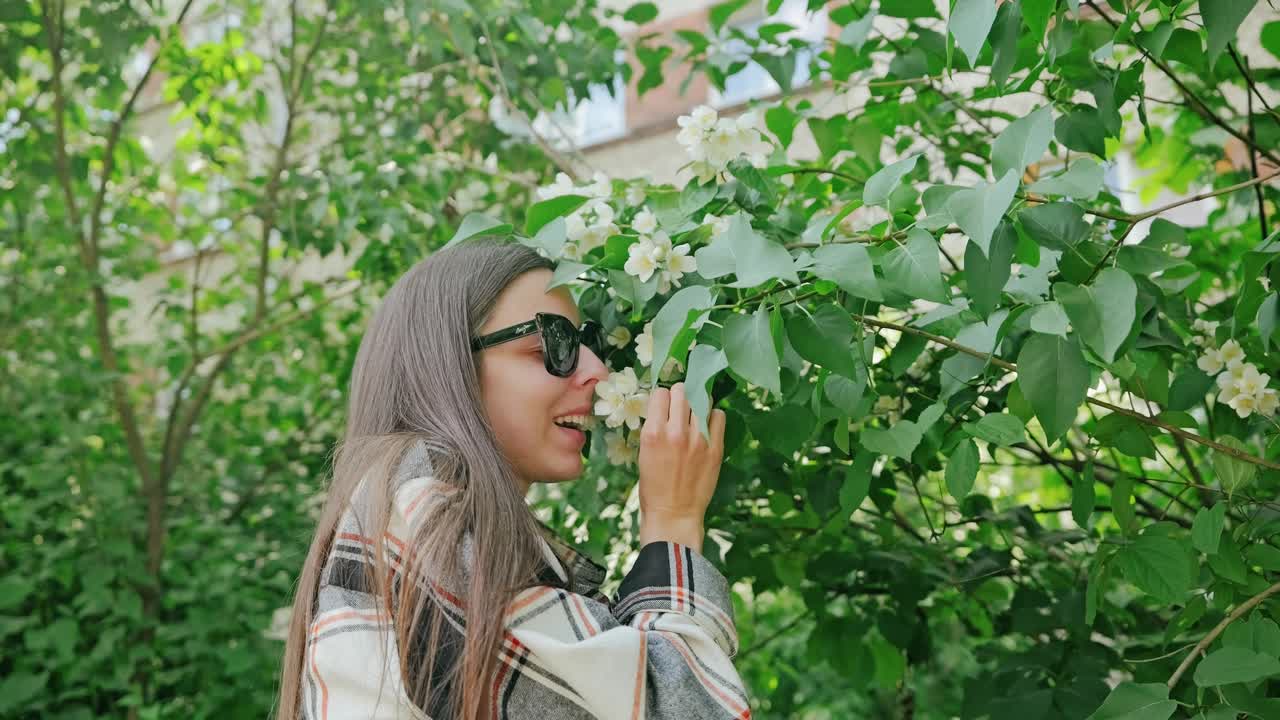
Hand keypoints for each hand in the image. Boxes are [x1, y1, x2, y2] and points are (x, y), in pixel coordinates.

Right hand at [636, 382, 725, 553]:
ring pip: (702, 400)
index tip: (664, 405)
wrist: (674, 514)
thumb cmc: (653, 488)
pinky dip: (713, 416)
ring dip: (697, 404)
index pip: (660, 394)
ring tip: (694, 415)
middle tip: (680, 407)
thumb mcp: (644, 454)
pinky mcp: (716, 448)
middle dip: (679, 396)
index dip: (662, 398)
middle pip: (681, 392)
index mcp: (653, 433)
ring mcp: (698, 439)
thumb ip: (654, 429)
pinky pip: (718, 416)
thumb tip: (664, 409)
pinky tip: (707, 425)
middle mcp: (676, 432)